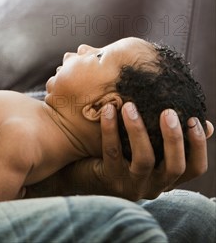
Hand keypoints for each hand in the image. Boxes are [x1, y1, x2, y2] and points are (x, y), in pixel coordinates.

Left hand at [69, 102, 212, 200]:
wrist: (86, 169)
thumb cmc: (124, 151)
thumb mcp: (150, 145)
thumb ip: (172, 135)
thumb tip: (207, 124)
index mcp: (168, 175)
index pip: (195, 168)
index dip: (199, 146)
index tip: (195, 120)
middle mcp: (155, 184)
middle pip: (175, 166)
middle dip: (174, 138)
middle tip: (168, 111)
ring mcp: (133, 184)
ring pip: (144, 160)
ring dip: (138, 130)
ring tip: (130, 106)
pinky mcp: (110, 179)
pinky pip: (112, 152)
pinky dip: (110, 129)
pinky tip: (109, 109)